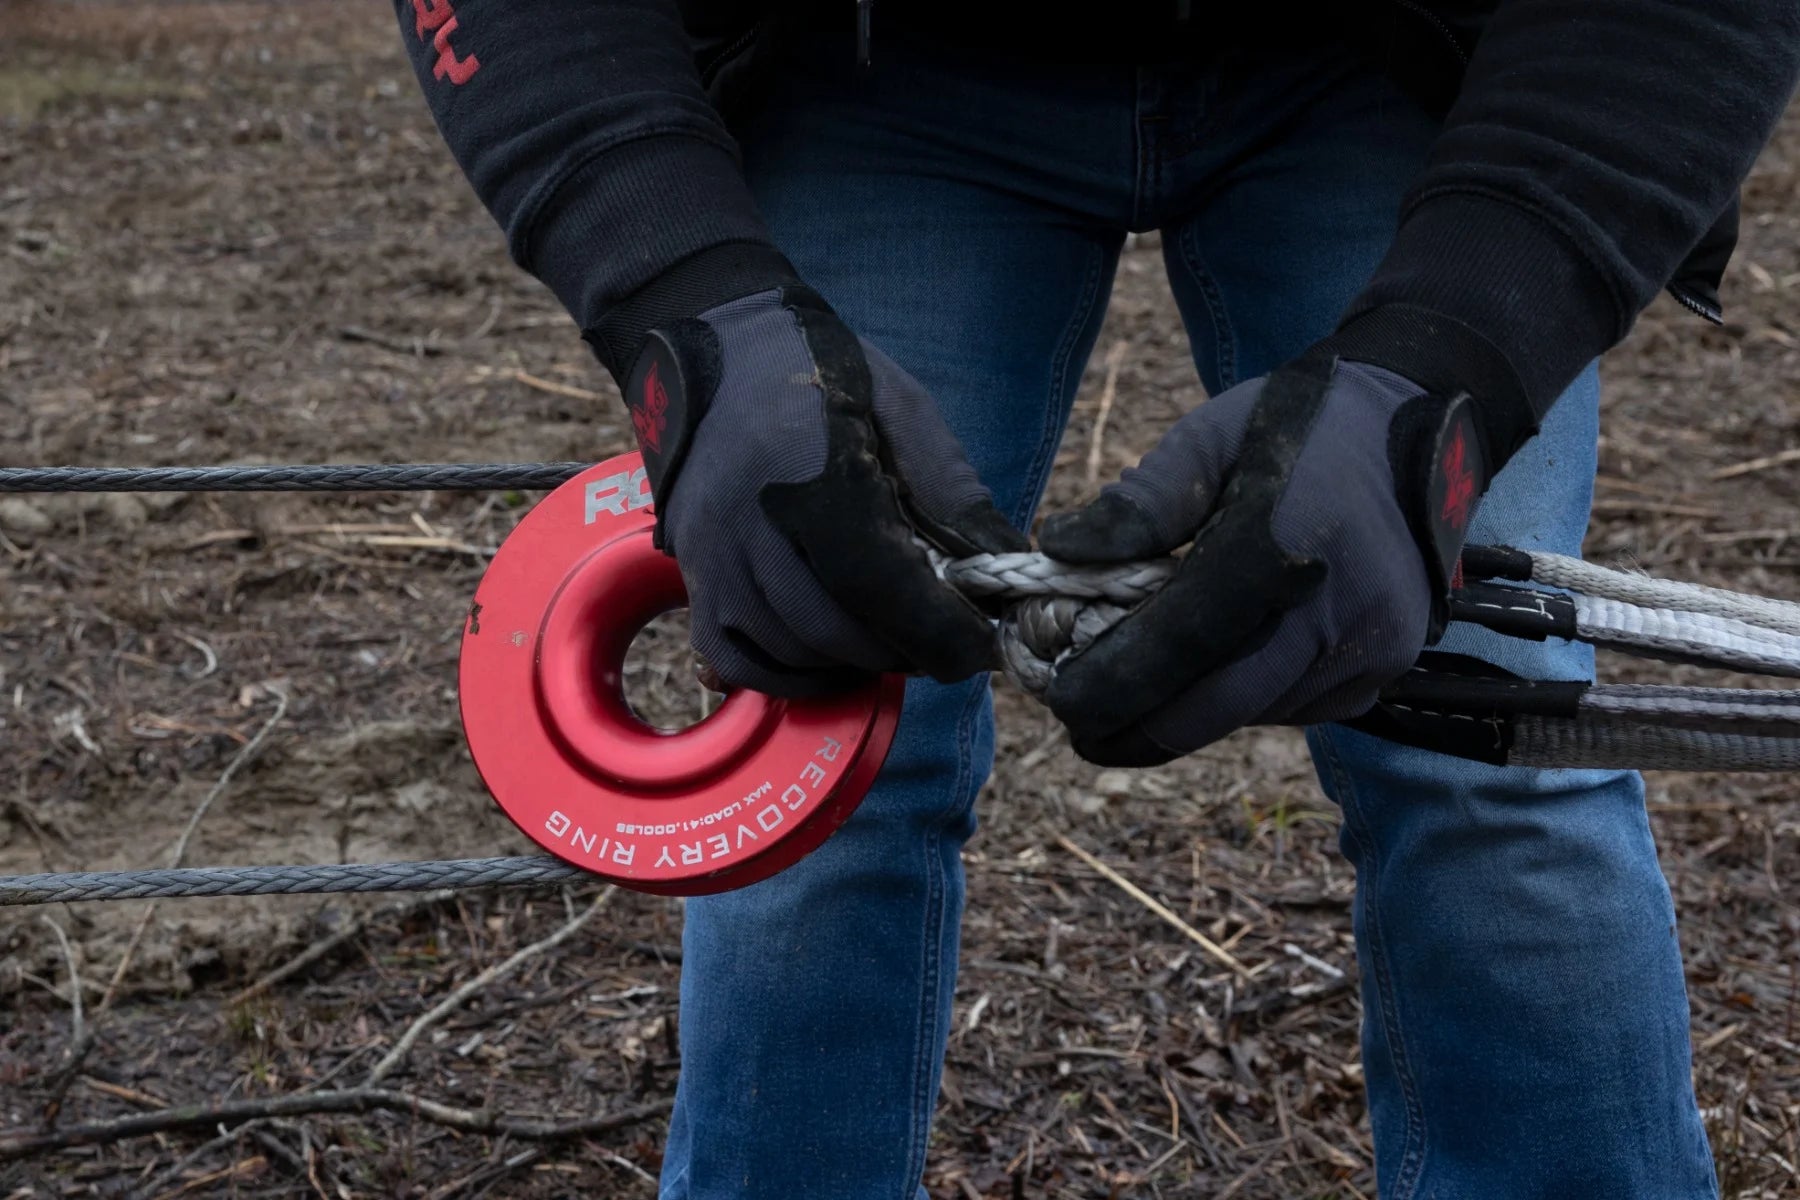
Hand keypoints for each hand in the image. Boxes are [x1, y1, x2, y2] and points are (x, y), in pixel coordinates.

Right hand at [623, 285, 1024, 695]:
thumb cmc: (823, 372)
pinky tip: (831, 657)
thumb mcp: (905, 413)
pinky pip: (736, 660)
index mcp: (813, 471)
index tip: (980, 648)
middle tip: (947, 642)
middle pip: (836, 628)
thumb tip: (1006, 567)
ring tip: (895, 640)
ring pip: (791, 650)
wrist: (720, 345)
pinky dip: (790, 675)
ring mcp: (711, 553)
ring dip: (854, 662)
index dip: (937, 631)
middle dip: (906, 650)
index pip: (879, 583)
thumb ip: (955, 497)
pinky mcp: (691, 573)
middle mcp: (750, 521)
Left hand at [1038, 346, 1489, 765]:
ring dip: (1193, 710)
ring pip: (1253, 712)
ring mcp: (1370, 647)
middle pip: (1216, 706)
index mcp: (1276, 544)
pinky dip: (1247, 698)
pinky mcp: (1386, 668)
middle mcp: (1332, 610)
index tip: (1061, 704)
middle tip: (1082, 729)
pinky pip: (1295, 706)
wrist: (1419, 428)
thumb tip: (1059, 550)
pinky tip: (1223, 665)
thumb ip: (1140, 501)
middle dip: (1141, 729)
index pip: (1179, 644)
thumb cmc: (1296, 428)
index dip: (1113, 686)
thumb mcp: (1211, 437)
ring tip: (1143, 688)